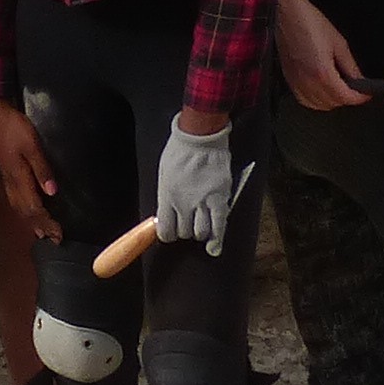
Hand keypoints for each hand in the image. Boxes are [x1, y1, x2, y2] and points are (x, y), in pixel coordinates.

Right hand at [0, 101, 56, 240]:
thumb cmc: (14, 128)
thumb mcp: (32, 145)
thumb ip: (42, 169)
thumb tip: (51, 192)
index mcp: (18, 178)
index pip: (34, 207)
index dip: (46, 222)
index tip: (58, 234)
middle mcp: (11, 183)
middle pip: (26, 212)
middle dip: (40, 226)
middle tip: (54, 239)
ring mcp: (7, 179)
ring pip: (19, 208)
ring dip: (31, 222)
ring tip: (42, 233)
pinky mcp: (6, 174)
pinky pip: (15, 200)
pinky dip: (24, 211)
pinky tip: (28, 213)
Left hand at [157, 119, 246, 255]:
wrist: (199, 137)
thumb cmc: (179, 151)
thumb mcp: (164, 175)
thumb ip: (166, 197)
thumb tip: (167, 215)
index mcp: (166, 197)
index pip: (165, 230)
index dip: (168, 234)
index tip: (172, 232)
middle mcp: (183, 204)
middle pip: (184, 232)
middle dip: (186, 230)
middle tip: (190, 222)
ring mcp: (202, 203)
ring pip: (200, 233)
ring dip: (201, 232)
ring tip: (202, 224)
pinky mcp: (219, 200)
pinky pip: (219, 227)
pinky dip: (217, 239)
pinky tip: (214, 247)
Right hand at [276, 0, 370, 113]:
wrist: (287, 14)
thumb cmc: (311, 23)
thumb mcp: (338, 43)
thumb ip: (350, 66)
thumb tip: (360, 81)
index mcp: (322, 73)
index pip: (345, 97)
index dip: (360, 98)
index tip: (367, 94)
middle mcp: (308, 82)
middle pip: (332, 104)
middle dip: (347, 99)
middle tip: (355, 90)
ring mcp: (296, 82)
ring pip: (317, 105)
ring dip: (331, 101)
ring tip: (339, 90)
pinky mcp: (288, 79)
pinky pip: (304, 100)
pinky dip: (315, 101)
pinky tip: (321, 91)